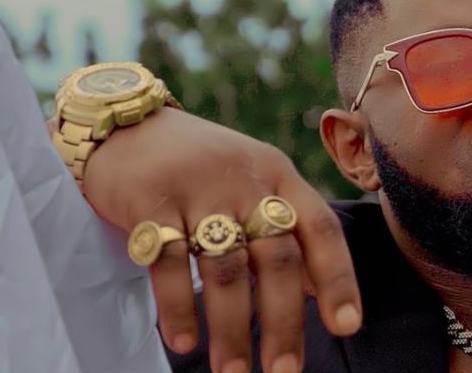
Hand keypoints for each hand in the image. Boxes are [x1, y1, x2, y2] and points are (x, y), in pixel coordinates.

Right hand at [82, 107, 362, 372]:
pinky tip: (182, 341)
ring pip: (226, 269)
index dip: (339, 278)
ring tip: (232, 371)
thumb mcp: (251, 179)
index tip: (346, 326)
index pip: (320, 228)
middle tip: (282, 372)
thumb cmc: (198, 165)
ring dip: (231, 329)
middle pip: (277, 259)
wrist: (125, 123)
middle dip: (283, 323)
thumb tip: (319, 291)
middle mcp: (245, 180)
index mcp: (278, 174)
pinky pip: (168, 262)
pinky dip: (177, 307)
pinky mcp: (150, 199)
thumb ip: (286, 227)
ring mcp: (198, 188)